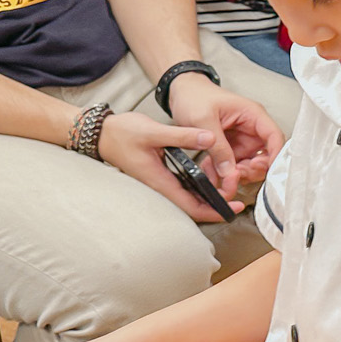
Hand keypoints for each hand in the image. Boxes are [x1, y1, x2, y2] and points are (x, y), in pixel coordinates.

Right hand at [96, 110, 231, 221]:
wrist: (101, 133)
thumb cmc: (123, 133)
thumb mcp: (155, 131)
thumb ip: (183, 135)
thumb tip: (210, 138)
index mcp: (159, 181)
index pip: (191, 206)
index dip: (214, 210)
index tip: (234, 208)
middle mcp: (160, 186)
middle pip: (192, 206)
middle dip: (216, 205)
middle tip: (238, 199)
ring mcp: (159, 182)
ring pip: (188, 197)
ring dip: (208, 196)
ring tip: (229, 189)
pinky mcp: (159, 175)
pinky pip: (182, 187)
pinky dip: (198, 186)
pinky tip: (210, 179)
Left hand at [168, 75, 283, 197]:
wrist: (181, 93)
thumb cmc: (194, 96)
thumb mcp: (204, 120)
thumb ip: (217, 146)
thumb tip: (228, 170)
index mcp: (252, 115)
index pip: (274, 136)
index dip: (275, 155)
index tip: (264, 170)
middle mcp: (251, 129)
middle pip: (265, 156)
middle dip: (252, 170)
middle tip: (236, 175)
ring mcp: (241, 140)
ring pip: (249, 165)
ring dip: (236, 174)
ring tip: (220, 175)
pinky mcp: (230, 148)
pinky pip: (232, 166)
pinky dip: (222, 172)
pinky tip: (210, 172)